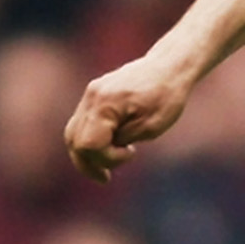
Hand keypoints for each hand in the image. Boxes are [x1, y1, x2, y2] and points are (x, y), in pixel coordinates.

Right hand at [64, 50, 198, 182]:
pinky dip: (90, 139)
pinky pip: (82, 123)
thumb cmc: (167, 96)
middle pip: (74, 141)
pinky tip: (107, 149)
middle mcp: (92, 97)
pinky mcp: (95, 94)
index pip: (88, 144)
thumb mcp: (150, 127)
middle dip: (89, 163)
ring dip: (86, 154)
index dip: (106, 158)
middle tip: (106, 178)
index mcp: (105, 104)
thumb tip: (103, 152)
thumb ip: (121, 141)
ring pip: (74, 133)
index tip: (131, 154)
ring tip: (104, 168)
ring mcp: (91, 94)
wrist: (171, 66)